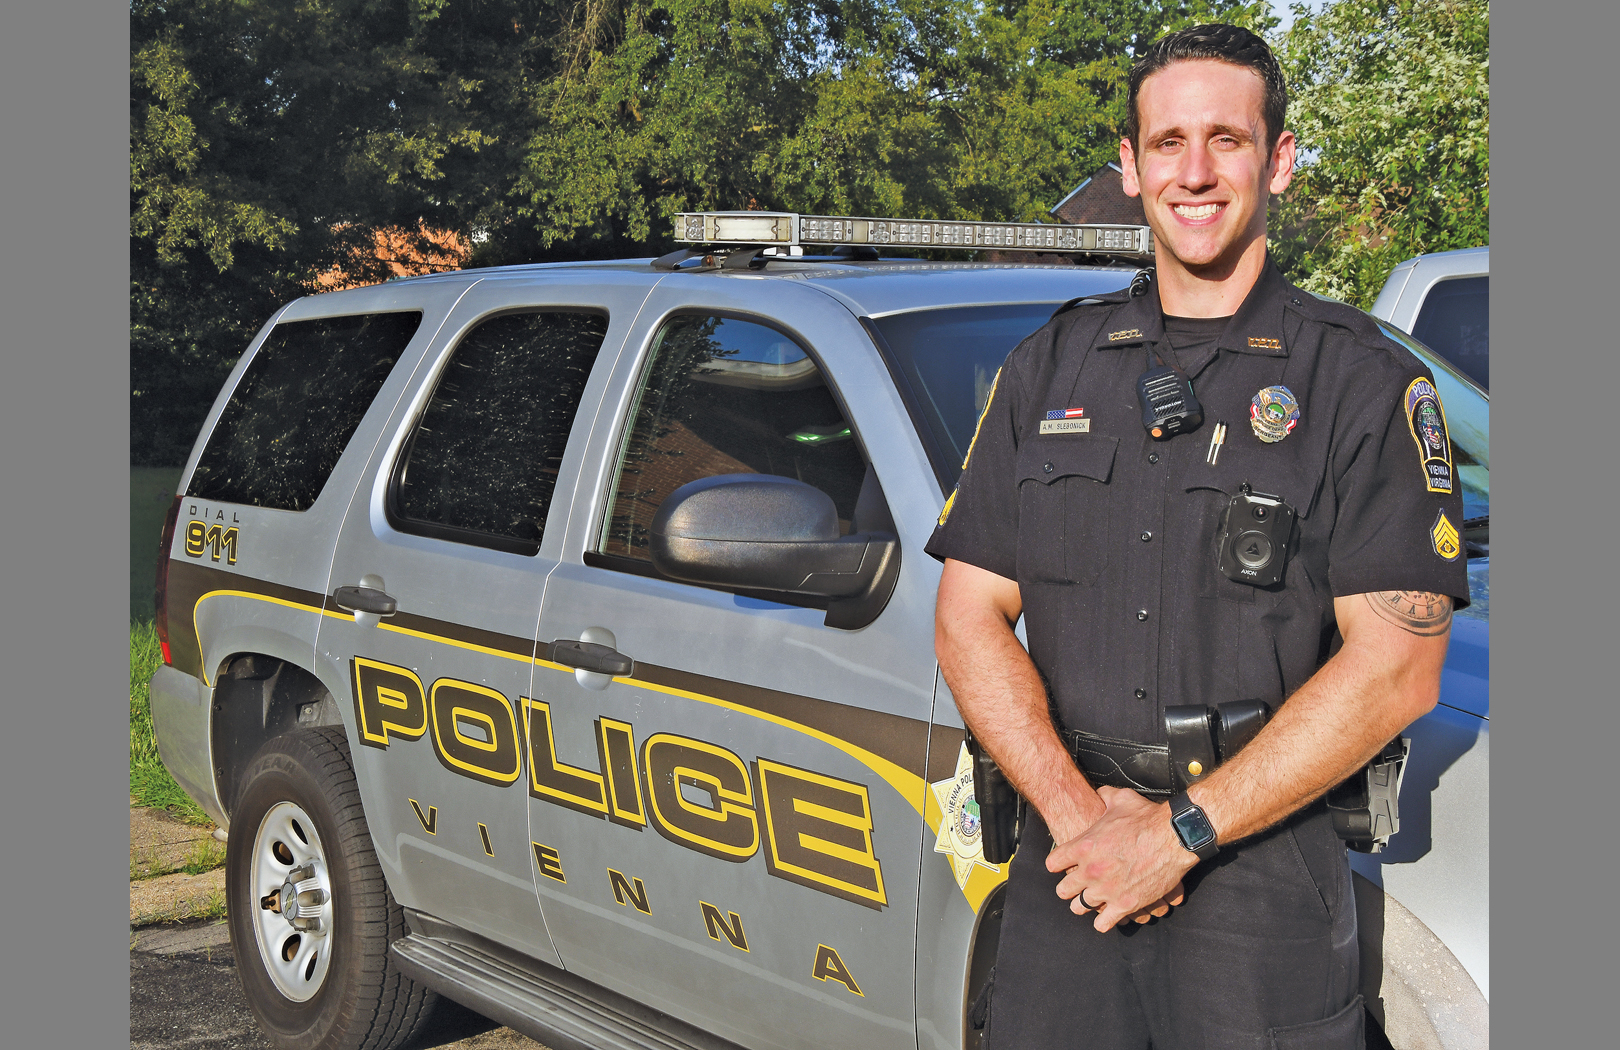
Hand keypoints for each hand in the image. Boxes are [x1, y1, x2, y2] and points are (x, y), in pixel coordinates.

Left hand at [1045, 786, 1197, 931]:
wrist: (1172, 837)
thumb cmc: (1146, 818)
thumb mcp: (1119, 800)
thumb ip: (1103, 797)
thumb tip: (1099, 793)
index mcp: (1084, 846)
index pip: (1054, 862)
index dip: (1058, 864)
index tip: (1063, 866)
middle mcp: (1091, 870)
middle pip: (1063, 890)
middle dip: (1068, 888)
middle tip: (1074, 886)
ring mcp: (1107, 890)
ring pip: (1080, 907)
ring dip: (1084, 905)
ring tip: (1088, 902)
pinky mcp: (1125, 905)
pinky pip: (1103, 923)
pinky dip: (1103, 921)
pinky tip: (1107, 915)